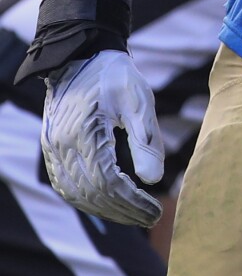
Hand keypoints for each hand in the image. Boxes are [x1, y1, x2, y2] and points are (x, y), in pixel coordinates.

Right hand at [41, 50, 163, 226]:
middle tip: (151, 217)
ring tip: (134, 215)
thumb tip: (153, 180)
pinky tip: (109, 204)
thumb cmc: (116, 76)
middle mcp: (62, 147)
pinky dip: (87, 199)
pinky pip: (66, 185)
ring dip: (105, 210)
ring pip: (76, 193)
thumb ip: (146, 140)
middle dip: (123, 211)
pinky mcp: (53, 150)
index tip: (155, 210)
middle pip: (92, 193)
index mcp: (84, 134)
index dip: (131, 202)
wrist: (82, 58)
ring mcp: (53, 150)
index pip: (108, 183)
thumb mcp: (138, 100)